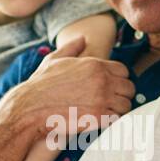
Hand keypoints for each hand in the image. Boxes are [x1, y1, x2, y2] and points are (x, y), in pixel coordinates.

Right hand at [10, 38, 134, 137]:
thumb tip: (81, 39)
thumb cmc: (40, 85)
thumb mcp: (53, 60)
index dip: (118, 80)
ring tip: (107, 113)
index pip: (123, 71)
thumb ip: (71, 48)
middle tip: (111, 103)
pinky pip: (118, 119)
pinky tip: (102, 122)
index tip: (110, 88)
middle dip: (121, 95)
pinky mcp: (99, 117)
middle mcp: (102, 80)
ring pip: (126, 105)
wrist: (30, 108)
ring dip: (118, 110)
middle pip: (129, 88)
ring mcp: (102, 99)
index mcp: (95, 64)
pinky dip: (112, 121)